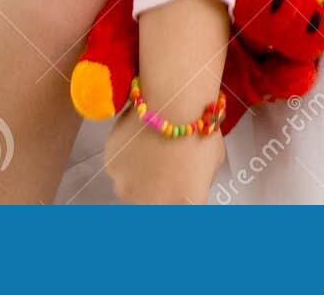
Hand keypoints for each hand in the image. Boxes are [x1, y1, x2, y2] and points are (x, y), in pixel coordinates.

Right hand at [103, 106, 224, 203]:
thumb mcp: (213, 162)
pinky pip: (119, 168)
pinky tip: (138, 138)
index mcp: (182, 207)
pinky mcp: (111, 169)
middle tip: (164, 166)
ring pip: (131, 189)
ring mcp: (127, 189)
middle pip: (151, 207)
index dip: (177, 204)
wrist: (171, 105)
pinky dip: (126, 158)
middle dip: (157, 193)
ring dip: (139, 177)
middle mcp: (151, 206)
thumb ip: (198, 180)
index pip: (179, 218)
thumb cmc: (200, 132)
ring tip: (150, 148)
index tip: (177, 193)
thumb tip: (189, 181)